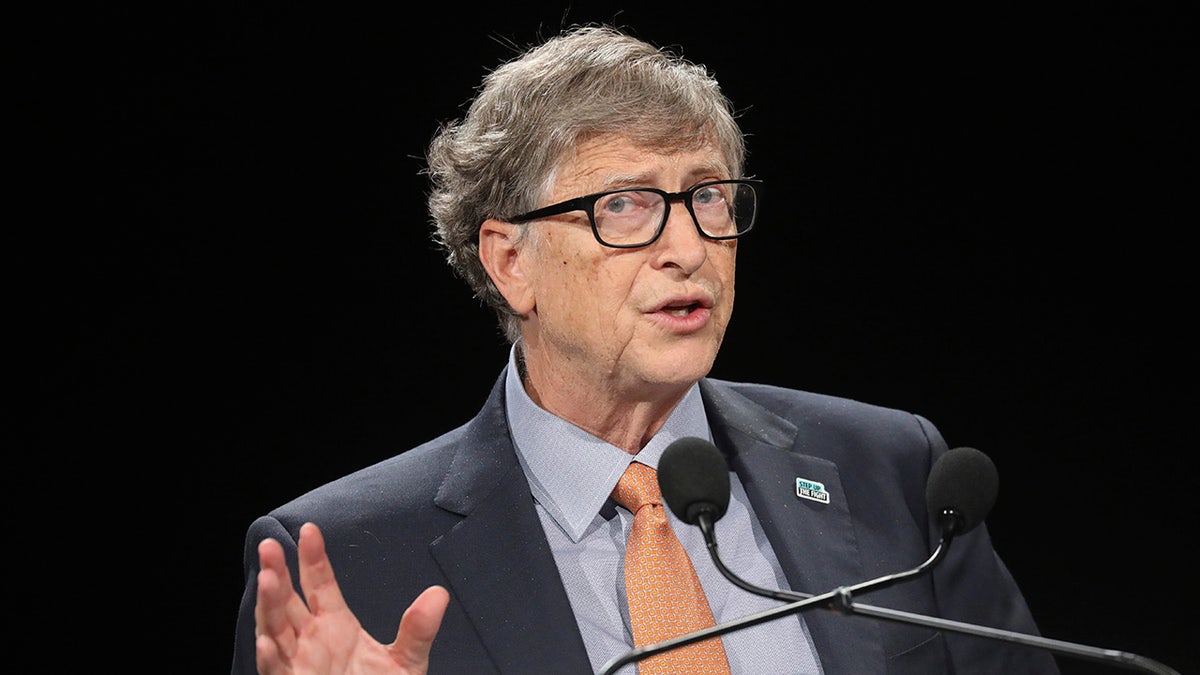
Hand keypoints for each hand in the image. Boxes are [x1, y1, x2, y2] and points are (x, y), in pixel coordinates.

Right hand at [254, 522, 448, 673]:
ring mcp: (298, 665)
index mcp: (334, 625)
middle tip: (270, 546)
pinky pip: (276, 673)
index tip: (310, 530)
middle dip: (277, 573)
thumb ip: (418, 630)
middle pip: (287, 601)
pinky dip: (270, 659)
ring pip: (274, 631)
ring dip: (268, 607)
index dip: (312, 558)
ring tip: (267, 579)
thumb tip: (439, 594)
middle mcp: (310, 641)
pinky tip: (267, 642)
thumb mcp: (405, 662)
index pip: (319, 583)